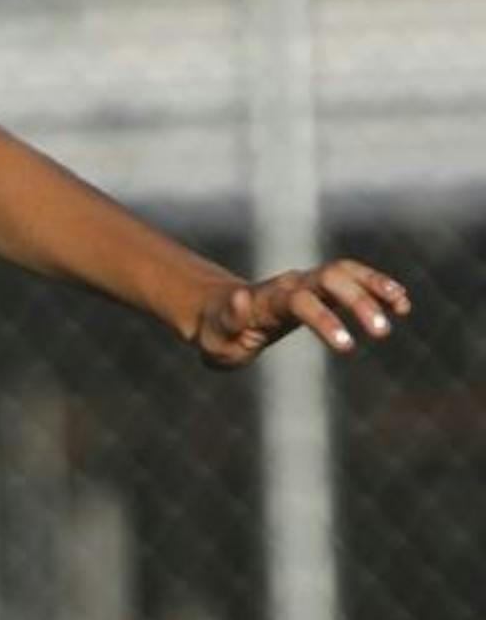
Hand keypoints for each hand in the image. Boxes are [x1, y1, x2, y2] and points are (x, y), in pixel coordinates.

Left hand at [193, 260, 409, 368]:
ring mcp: (308, 282)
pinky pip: (353, 280)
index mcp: (267, 300)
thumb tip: (240, 297)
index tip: (346, 347)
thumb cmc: (218, 334)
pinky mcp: (320, 288)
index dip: (325, 320)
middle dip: (358, 301)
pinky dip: (377, 287)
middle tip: (382, 332)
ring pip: (346, 273)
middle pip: (331, 279)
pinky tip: (401, 304)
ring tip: (403, 308)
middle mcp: (291, 284)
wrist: (218, 313)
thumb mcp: (215, 337)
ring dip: (376, 287)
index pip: (301, 303)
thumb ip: (229, 320)